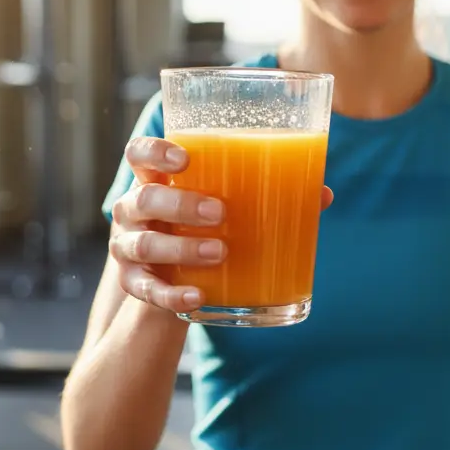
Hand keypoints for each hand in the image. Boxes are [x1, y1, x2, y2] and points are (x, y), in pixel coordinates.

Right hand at [109, 136, 332, 312]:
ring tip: (219, 252)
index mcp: (154, 178)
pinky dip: (172, 295)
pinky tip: (197, 298)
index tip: (186, 158)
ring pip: (144, 245)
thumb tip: (322, 194)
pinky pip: (146, 290)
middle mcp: (133, 209)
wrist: (172, 277)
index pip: (139, 153)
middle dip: (182, 204)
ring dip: (182, 249)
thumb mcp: (224, 205)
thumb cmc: (203, 225)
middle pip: (145, 199)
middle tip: (221, 213)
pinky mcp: (133, 283)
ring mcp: (128, 247)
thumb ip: (265, 194)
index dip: (155, 151)